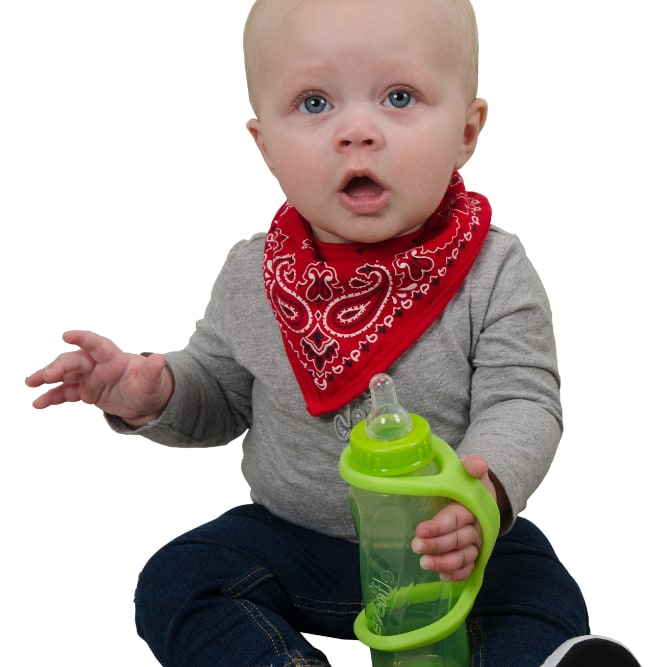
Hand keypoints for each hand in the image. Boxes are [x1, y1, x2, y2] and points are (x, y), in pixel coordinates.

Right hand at [25, 330, 173, 426]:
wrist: (145, 401)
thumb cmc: (150, 386)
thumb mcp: (153, 382)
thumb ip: (153, 372)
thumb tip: (160, 360)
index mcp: (114, 358)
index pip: (97, 345)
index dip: (83, 339)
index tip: (67, 335)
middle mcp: (98, 365)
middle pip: (75, 360)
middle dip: (60, 366)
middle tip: (47, 376)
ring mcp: (89, 377)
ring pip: (64, 375)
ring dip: (47, 377)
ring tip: (30, 383)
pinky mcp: (84, 391)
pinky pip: (64, 392)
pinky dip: (51, 397)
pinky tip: (38, 403)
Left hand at [411, 454, 496, 581]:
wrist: (481, 495)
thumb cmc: (469, 483)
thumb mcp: (471, 471)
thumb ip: (473, 465)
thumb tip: (475, 465)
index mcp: (472, 507)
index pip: (456, 518)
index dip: (439, 526)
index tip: (420, 530)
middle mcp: (476, 528)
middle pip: (458, 540)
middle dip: (437, 545)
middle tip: (416, 545)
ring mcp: (475, 544)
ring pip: (464, 557)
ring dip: (445, 563)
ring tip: (424, 563)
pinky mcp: (473, 555)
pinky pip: (468, 569)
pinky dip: (457, 575)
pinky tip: (441, 576)